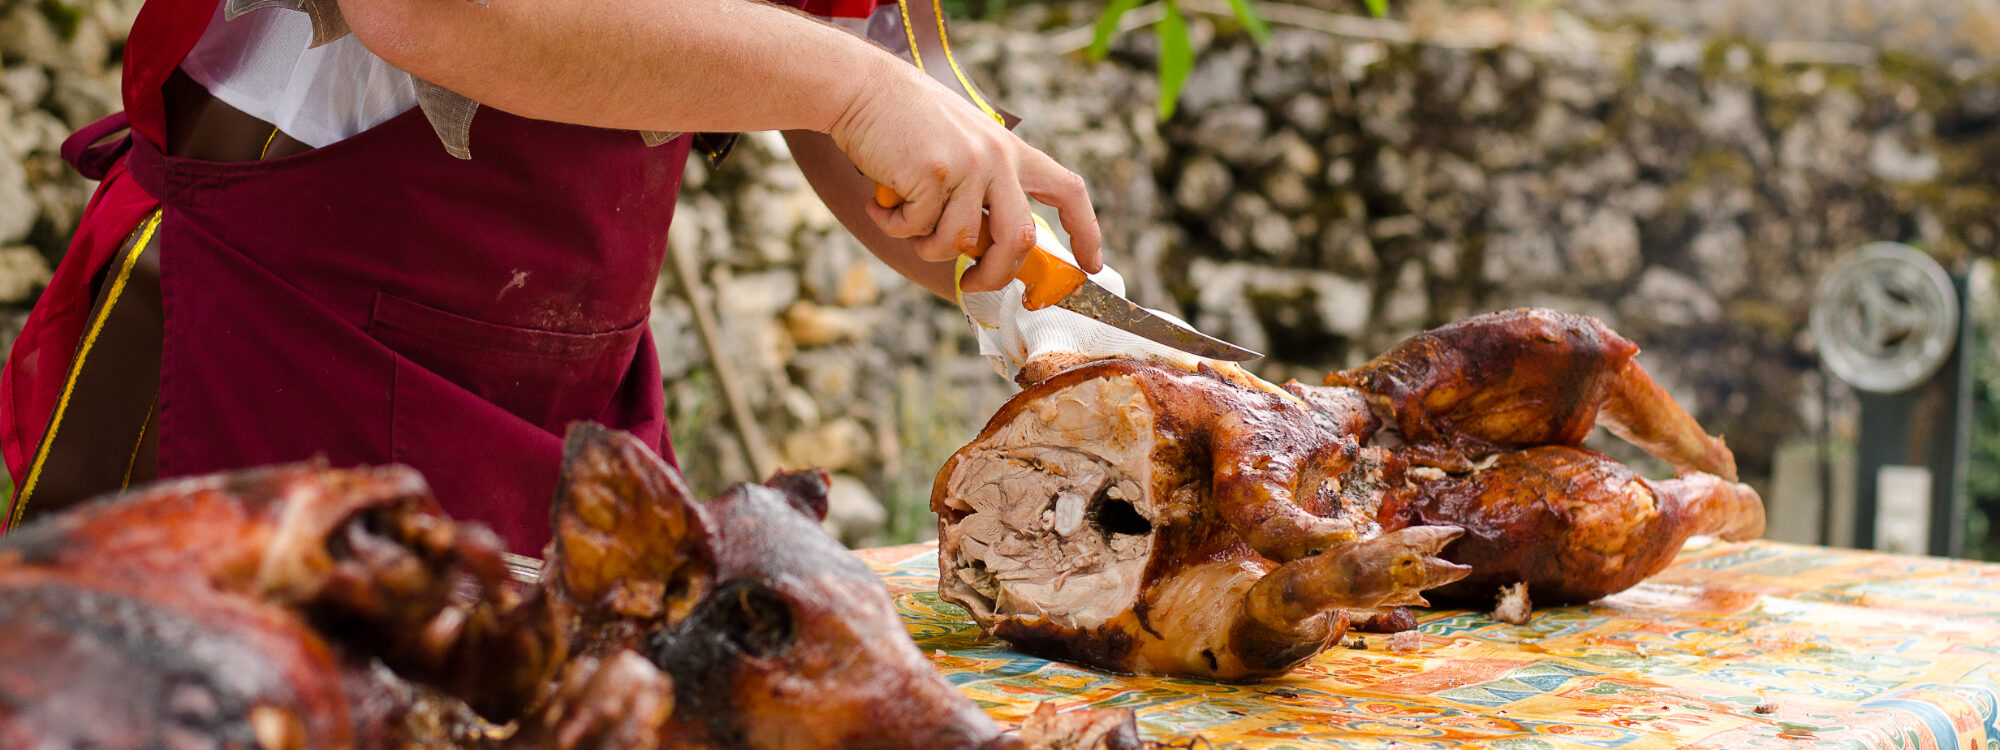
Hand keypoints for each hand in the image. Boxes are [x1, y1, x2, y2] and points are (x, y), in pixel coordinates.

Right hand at [827, 61, 1102, 292]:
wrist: (861, 89)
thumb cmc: (905, 123)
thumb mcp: (962, 145)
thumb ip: (983, 186)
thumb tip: (988, 247)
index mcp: (1011, 151)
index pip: (1067, 190)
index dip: (1086, 231)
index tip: (1092, 263)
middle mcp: (997, 157)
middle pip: (1018, 239)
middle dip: (995, 274)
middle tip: (972, 284)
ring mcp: (967, 165)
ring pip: (960, 242)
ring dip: (926, 245)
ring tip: (903, 219)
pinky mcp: (933, 174)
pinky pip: (919, 230)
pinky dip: (894, 225)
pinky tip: (881, 201)